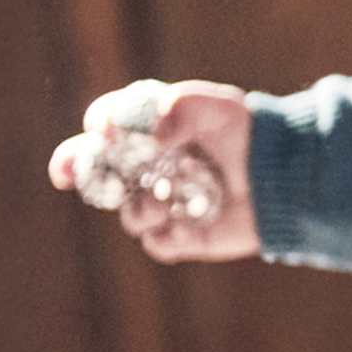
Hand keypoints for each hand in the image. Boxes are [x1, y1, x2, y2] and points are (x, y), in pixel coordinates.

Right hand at [49, 80, 259, 262]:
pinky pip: (158, 244)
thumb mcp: (218, 108)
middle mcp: (149, 168)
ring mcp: (164, 203)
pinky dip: (170, 237)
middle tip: (64, 172)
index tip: (101, 131)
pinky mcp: (183, 236)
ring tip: (167, 200)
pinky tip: (191, 224)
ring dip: (141, 208)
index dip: (98, 127)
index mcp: (151, 131)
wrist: (287, 176)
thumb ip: (178, 110)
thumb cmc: (250, 133)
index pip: (107, 126)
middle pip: (96, 172)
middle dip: (76, 169)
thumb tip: (147, 136)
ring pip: (129, 213)